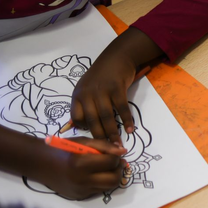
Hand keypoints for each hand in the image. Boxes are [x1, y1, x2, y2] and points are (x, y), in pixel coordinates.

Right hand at [35, 137, 125, 199]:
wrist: (40, 164)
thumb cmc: (62, 149)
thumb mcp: (82, 141)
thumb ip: (104, 146)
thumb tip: (123, 151)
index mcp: (81, 163)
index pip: (111, 162)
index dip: (116, 156)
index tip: (115, 153)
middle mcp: (81, 180)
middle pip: (114, 179)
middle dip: (119, 170)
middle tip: (117, 163)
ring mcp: (80, 190)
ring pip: (108, 187)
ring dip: (112, 177)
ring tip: (109, 168)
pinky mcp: (79, 197)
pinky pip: (98, 190)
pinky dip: (101, 182)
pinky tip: (96, 175)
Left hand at [72, 28, 161, 143]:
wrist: (116, 57)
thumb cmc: (102, 75)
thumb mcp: (87, 87)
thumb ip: (84, 104)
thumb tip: (79, 124)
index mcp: (78, 94)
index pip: (76, 117)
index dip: (84, 129)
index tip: (92, 137)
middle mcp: (88, 93)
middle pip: (92, 120)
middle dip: (100, 137)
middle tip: (107, 150)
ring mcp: (102, 90)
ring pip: (107, 117)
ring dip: (113, 132)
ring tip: (118, 145)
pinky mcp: (117, 88)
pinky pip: (122, 108)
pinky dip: (127, 120)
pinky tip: (130, 129)